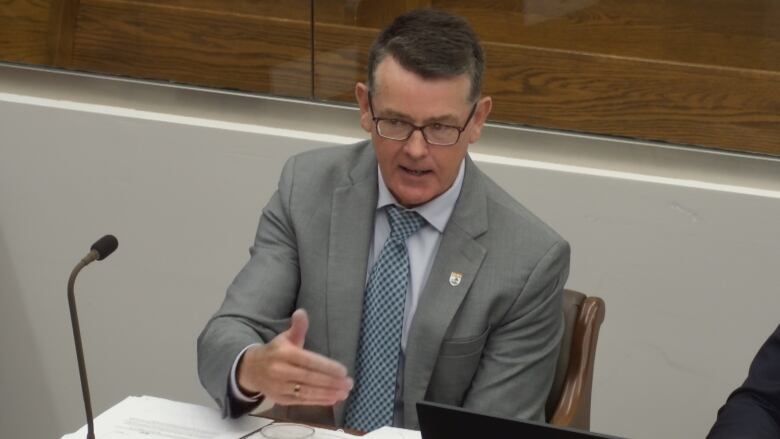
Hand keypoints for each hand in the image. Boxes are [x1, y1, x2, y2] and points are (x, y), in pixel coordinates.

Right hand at [237, 309, 353, 405]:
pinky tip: (332, 399)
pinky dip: (318, 401)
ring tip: (344, 393)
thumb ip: (298, 327)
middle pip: (310, 378)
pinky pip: (302, 401)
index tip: (344, 371)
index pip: (309, 361)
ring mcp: (279, 387)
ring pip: (307, 392)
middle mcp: (280, 371)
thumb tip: (301, 312)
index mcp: (284, 354)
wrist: (252, 369)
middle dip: (331, 382)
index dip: (327, 367)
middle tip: (349, 383)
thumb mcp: (285, 338)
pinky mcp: (281, 399)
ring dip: (328, 394)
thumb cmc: (276, 352)